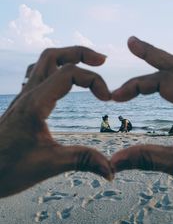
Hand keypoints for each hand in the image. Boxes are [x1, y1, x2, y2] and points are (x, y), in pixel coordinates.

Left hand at [0, 46, 112, 196]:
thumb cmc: (7, 169)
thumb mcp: (48, 165)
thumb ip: (82, 161)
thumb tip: (111, 170)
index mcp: (35, 103)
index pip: (69, 72)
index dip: (94, 80)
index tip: (107, 99)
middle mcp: (28, 94)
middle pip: (53, 55)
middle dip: (80, 53)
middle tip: (102, 61)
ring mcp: (23, 98)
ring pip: (43, 62)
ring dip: (66, 58)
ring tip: (86, 65)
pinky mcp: (22, 105)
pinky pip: (37, 76)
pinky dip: (54, 70)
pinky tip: (63, 83)